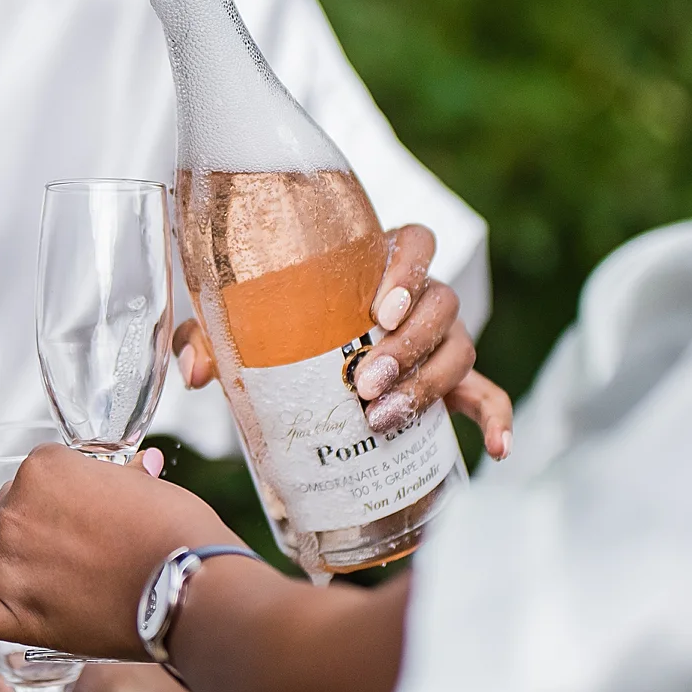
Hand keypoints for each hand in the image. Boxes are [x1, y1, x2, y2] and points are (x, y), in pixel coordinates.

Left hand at [0, 447, 236, 659]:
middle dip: (27, 527)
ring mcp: (8, 564)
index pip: (32, 475)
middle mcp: (16, 511)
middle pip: (0, 511)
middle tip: (66, 551)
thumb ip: (125, 478)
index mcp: (46, 468)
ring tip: (6, 572)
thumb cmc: (177, 532)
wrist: (189, 588)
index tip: (79, 514)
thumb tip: (137, 467)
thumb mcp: (149, 488)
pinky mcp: (12, 616)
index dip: (55, 496)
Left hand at [174, 223, 513, 458]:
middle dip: (407, 346)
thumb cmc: (278, 329)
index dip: (408, 269)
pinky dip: (498, 419)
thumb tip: (193, 373)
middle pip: (441, 303)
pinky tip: (498, 450)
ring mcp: (439, 340)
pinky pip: (488, 394)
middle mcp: (418, 296)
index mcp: (376, 262)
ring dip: (429, 384)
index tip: (379, 309)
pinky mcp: (452, 384)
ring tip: (384, 419)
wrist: (305, 361)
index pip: (416, 241)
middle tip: (364, 384)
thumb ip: (213, 338)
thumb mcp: (240, 329)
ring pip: (460, 349)